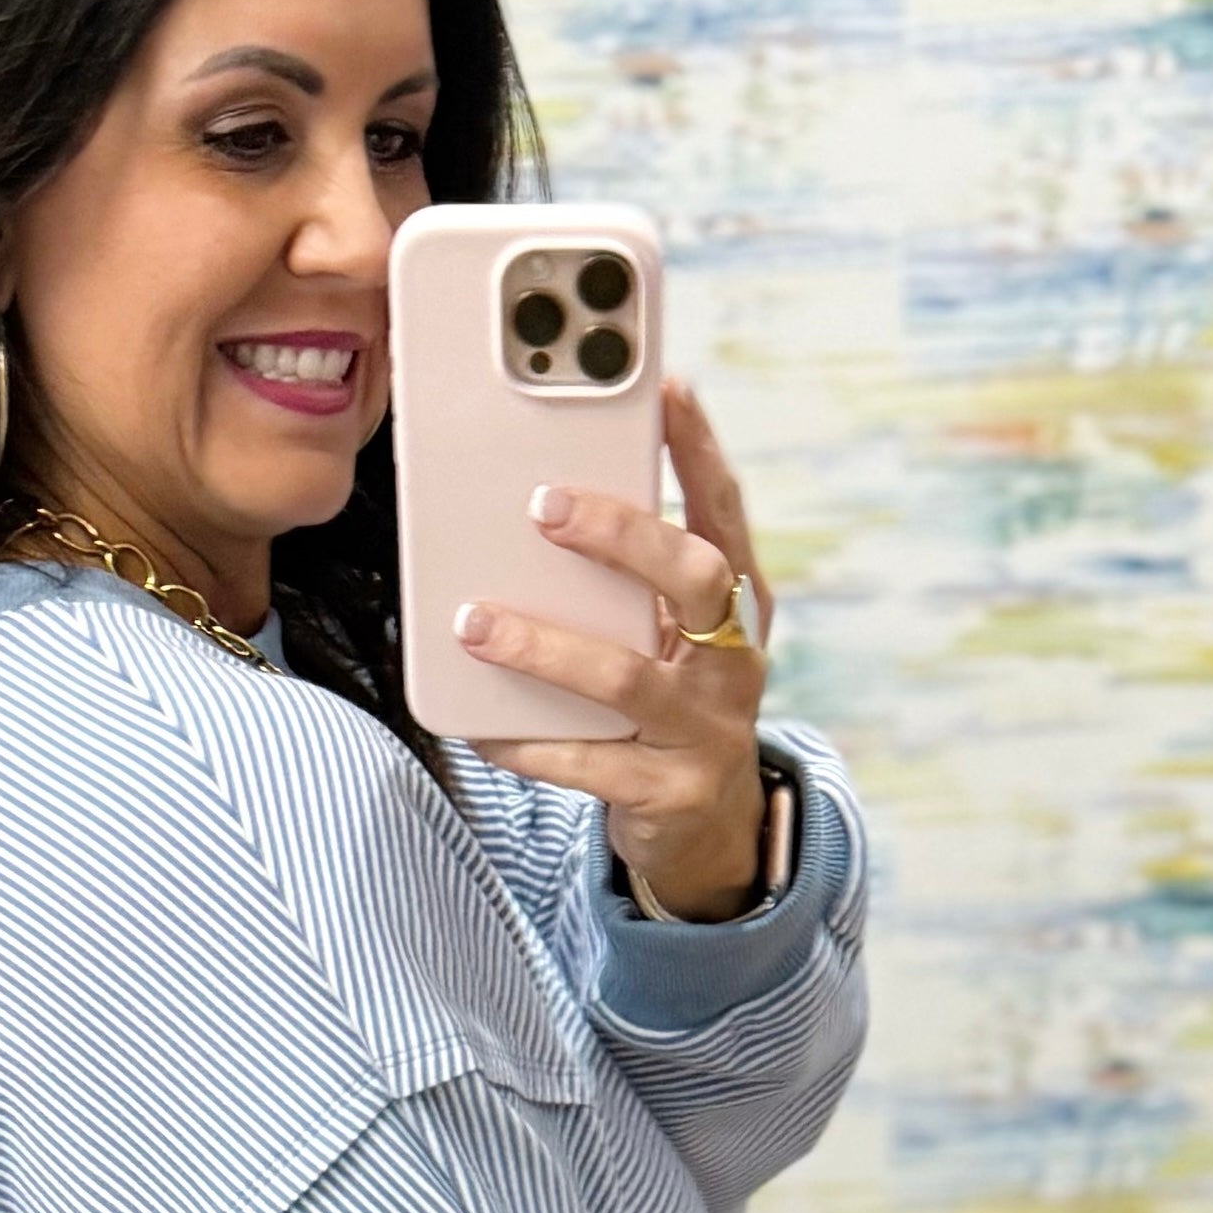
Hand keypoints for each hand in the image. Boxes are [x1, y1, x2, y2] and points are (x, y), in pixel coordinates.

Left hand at [449, 374, 776, 919]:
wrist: (708, 825)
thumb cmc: (668, 700)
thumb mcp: (664, 635)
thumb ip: (626, 581)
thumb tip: (534, 500)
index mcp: (738, 604)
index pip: (725, 513)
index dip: (701, 450)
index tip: (668, 387)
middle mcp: (735, 660)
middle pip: (695, 579)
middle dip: (622, 536)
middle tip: (543, 507)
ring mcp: (708, 730)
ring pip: (625, 679)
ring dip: (542, 646)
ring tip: (474, 623)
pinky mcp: (670, 793)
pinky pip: (588, 764)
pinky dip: (527, 743)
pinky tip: (479, 728)